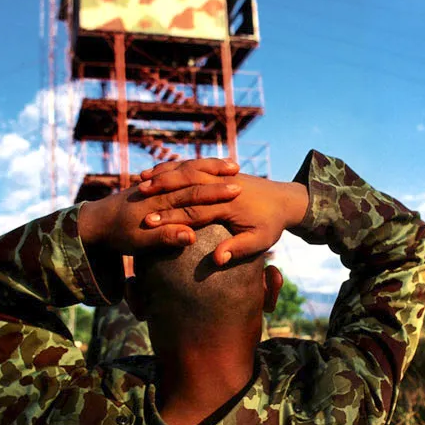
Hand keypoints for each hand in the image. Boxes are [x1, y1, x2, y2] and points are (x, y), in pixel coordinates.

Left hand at [79, 159, 241, 253]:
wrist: (92, 223)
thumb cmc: (116, 236)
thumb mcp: (138, 243)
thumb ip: (164, 239)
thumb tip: (189, 237)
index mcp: (159, 202)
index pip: (193, 195)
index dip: (215, 192)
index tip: (236, 191)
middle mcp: (159, 188)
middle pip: (192, 175)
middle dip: (215, 172)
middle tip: (238, 169)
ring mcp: (155, 183)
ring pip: (186, 168)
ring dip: (206, 165)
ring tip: (230, 164)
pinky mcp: (153, 184)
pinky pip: (176, 171)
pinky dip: (193, 167)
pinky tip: (208, 168)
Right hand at [139, 170, 308, 264]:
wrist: (286, 199)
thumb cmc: (272, 223)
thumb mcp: (260, 240)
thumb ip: (238, 248)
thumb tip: (217, 260)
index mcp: (230, 204)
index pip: (194, 211)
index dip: (171, 217)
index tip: (148, 223)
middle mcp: (222, 184)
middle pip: (186, 184)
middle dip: (161, 190)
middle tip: (138, 197)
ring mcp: (220, 174)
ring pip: (186, 170)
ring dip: (163, 175)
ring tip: (141, 182)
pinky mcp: (219, 171)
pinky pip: (192, 165)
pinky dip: (172, 167)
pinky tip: (155, 171)